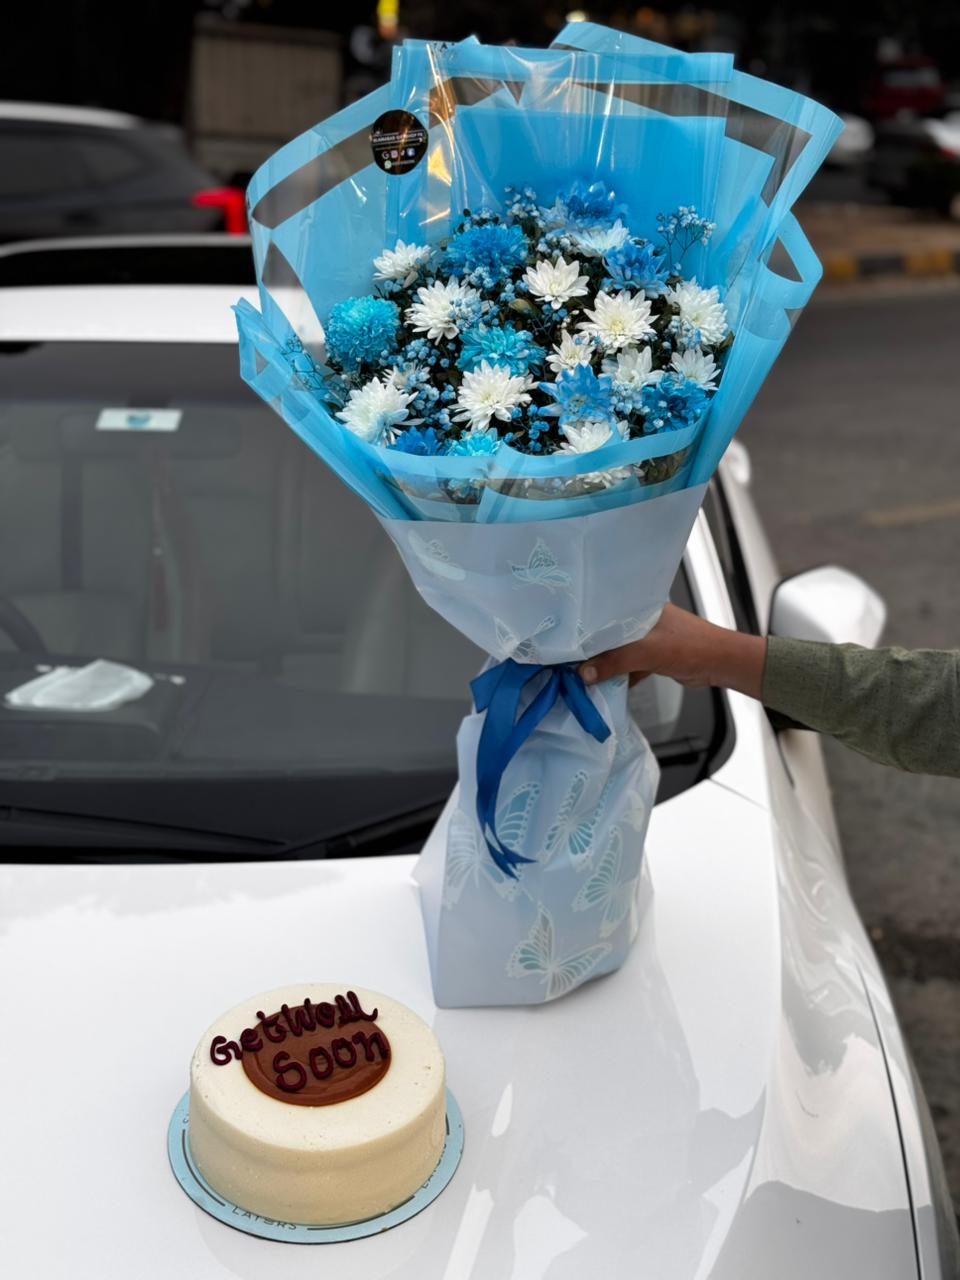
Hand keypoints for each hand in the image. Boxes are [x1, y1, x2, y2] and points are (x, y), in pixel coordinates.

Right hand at [579, 604, 767, 700]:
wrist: (720, 664)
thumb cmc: (692, 646)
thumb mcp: (648, 651)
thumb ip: (615, 662)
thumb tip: (584, 674)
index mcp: (639, 605)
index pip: (604, 610)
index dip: (584, 622)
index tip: (563, 635)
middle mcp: (640, 618)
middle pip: (607, 633)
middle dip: (591, 647)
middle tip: (567, 657)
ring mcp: (646, 638)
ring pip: (616, 651)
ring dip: (604, 664)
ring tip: (581, 672)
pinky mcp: (651, 656)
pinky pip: (626, 665)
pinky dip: (617, 675)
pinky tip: (603, 684)